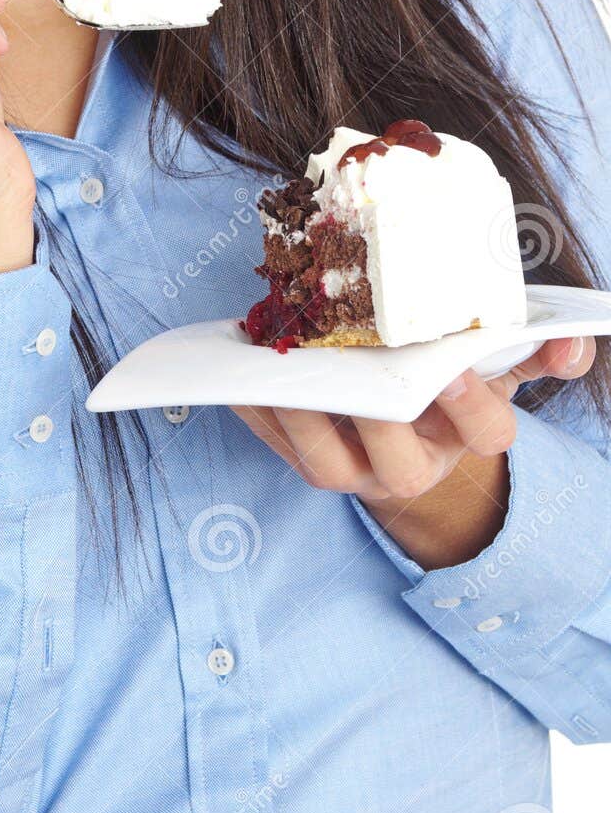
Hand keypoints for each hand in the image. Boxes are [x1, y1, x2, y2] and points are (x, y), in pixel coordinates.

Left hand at [231, 335, 595, 566]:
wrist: (403, 431)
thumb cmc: (448, 385)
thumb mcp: (497, 366)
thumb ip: (534, 349)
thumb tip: (573, 340)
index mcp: (466, 438)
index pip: (487, 433)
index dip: (471, 404)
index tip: (452, 368)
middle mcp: (410, 467)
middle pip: (395, 455)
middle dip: (374, 411)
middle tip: (349, 358)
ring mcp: (353, 472)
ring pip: (324, 460)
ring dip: (299, 413)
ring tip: (278, 364)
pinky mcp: (304, 463)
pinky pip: (273, 444)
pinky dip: (255, 408)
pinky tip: (239, 369)